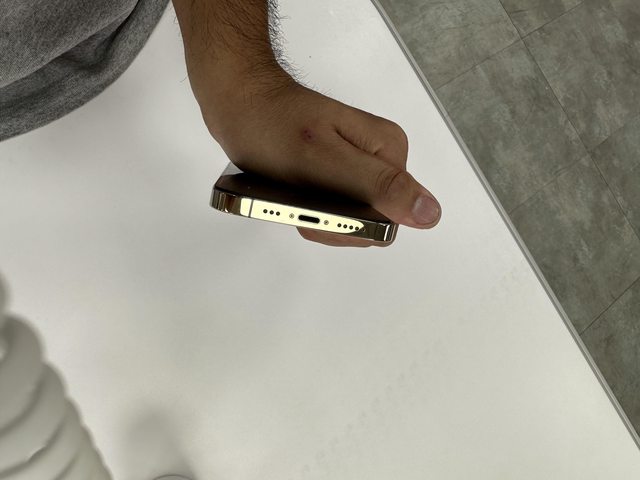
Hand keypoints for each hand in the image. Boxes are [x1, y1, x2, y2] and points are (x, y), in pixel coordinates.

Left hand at [201, 70, 441, 247]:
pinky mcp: (343, 174)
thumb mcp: (326, 159)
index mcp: (390, 153)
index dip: (351, 224)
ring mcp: (362, 168)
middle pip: (370, 223)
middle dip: (331, 222)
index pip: (390, 220)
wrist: (242, 102)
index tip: (320, 204)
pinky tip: (293, 192)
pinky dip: (309, 211)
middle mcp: (382, 161)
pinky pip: (334, 211)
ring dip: (317, 217)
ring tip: (294, 192)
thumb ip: (378, 186)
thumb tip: (429, 213)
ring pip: (350, 221)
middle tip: (301, 197)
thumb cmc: (274, 126)